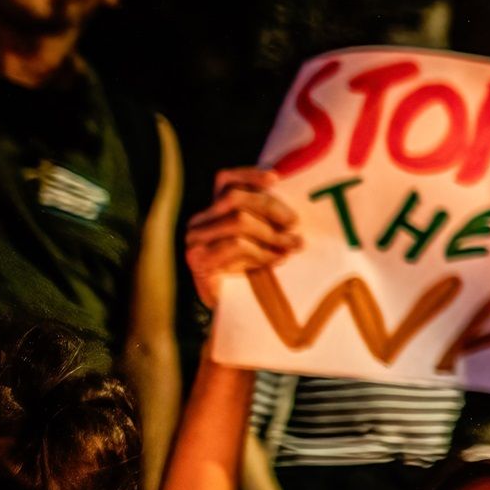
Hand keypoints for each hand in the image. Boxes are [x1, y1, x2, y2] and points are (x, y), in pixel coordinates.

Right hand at [187, 168, 301, 309]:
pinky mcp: (199, 262)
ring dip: (272, 234)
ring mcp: (195, 242)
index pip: (224, 180)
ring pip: (239, 221)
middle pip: (236, 198)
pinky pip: (236, 245)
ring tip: (292, 246)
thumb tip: (294, 214)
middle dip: (271, 209)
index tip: (275, 178)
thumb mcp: (261, 243)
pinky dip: (261, 252)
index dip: (249, 174)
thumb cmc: (251, 275)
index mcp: (212, 212)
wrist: (232, 315)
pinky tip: (275, 260)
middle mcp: (198, 223)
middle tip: (295, 226)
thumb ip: (268, 223)